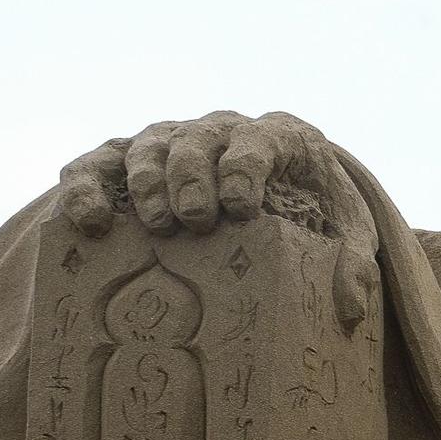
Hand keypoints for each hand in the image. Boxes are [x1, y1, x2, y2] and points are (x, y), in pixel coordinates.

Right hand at [58, 110, 378, 322]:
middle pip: (194, 142)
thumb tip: (351, 309)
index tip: (241, 206)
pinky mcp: (127, 159)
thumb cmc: (315, 205)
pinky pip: (98, 163)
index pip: (255, 142)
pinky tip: (89, 220)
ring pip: (146, 147)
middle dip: (192, 179)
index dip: (244, 169)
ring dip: (148, 183)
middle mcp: (217, 131)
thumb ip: (354, 262)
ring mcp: (169, 140)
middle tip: (195, 221)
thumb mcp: (347, 231)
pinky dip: (86, 185)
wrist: (277, 184)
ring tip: (156, 225)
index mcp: (276, 137)